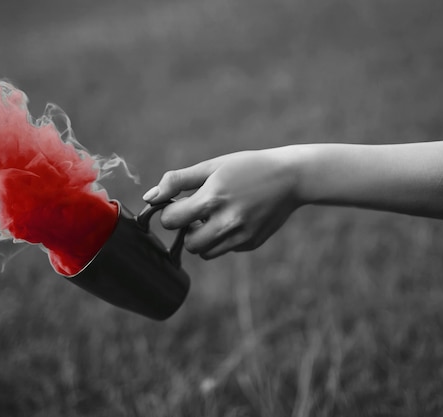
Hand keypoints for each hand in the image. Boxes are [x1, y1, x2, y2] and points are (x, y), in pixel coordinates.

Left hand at [143, 148, 303, 258]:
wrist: (292, 178)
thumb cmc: (247, 167)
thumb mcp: (212, 167)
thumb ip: (178, 181)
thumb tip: (150, 197)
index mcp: (212, 198)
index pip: (171, 221)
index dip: (171, 212)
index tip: (179, 204)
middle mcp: (227, 222)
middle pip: (188, 244)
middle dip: (187, 230)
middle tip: (198, 213)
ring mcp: (241, 236)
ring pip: (205, 253)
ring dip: (203, 238)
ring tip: (215, 217)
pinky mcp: (251, 244)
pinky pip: (224, 249)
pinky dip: (223, 239)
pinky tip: (236, 218)